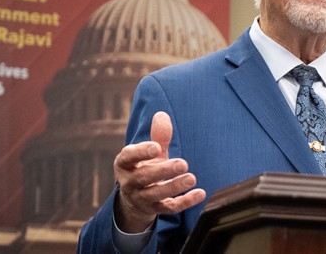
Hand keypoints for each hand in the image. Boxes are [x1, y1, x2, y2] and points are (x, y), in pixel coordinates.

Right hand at [113, 111, 205, 231]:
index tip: (156, 147)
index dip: (141, 152)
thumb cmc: (145, 166)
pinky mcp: (155, 209)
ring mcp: (142, 198)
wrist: (136, 198)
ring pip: (156, 194)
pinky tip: (200, 193)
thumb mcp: (149, 152)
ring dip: (174, 187)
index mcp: (125, 164)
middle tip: (183, 163)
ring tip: (191, 178)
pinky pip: (169, 207)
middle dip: (163, 171)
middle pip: (144, 177)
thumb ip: (158, 137)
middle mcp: (130, 182)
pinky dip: (185, 202)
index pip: (129, 157)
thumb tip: (162, 115)